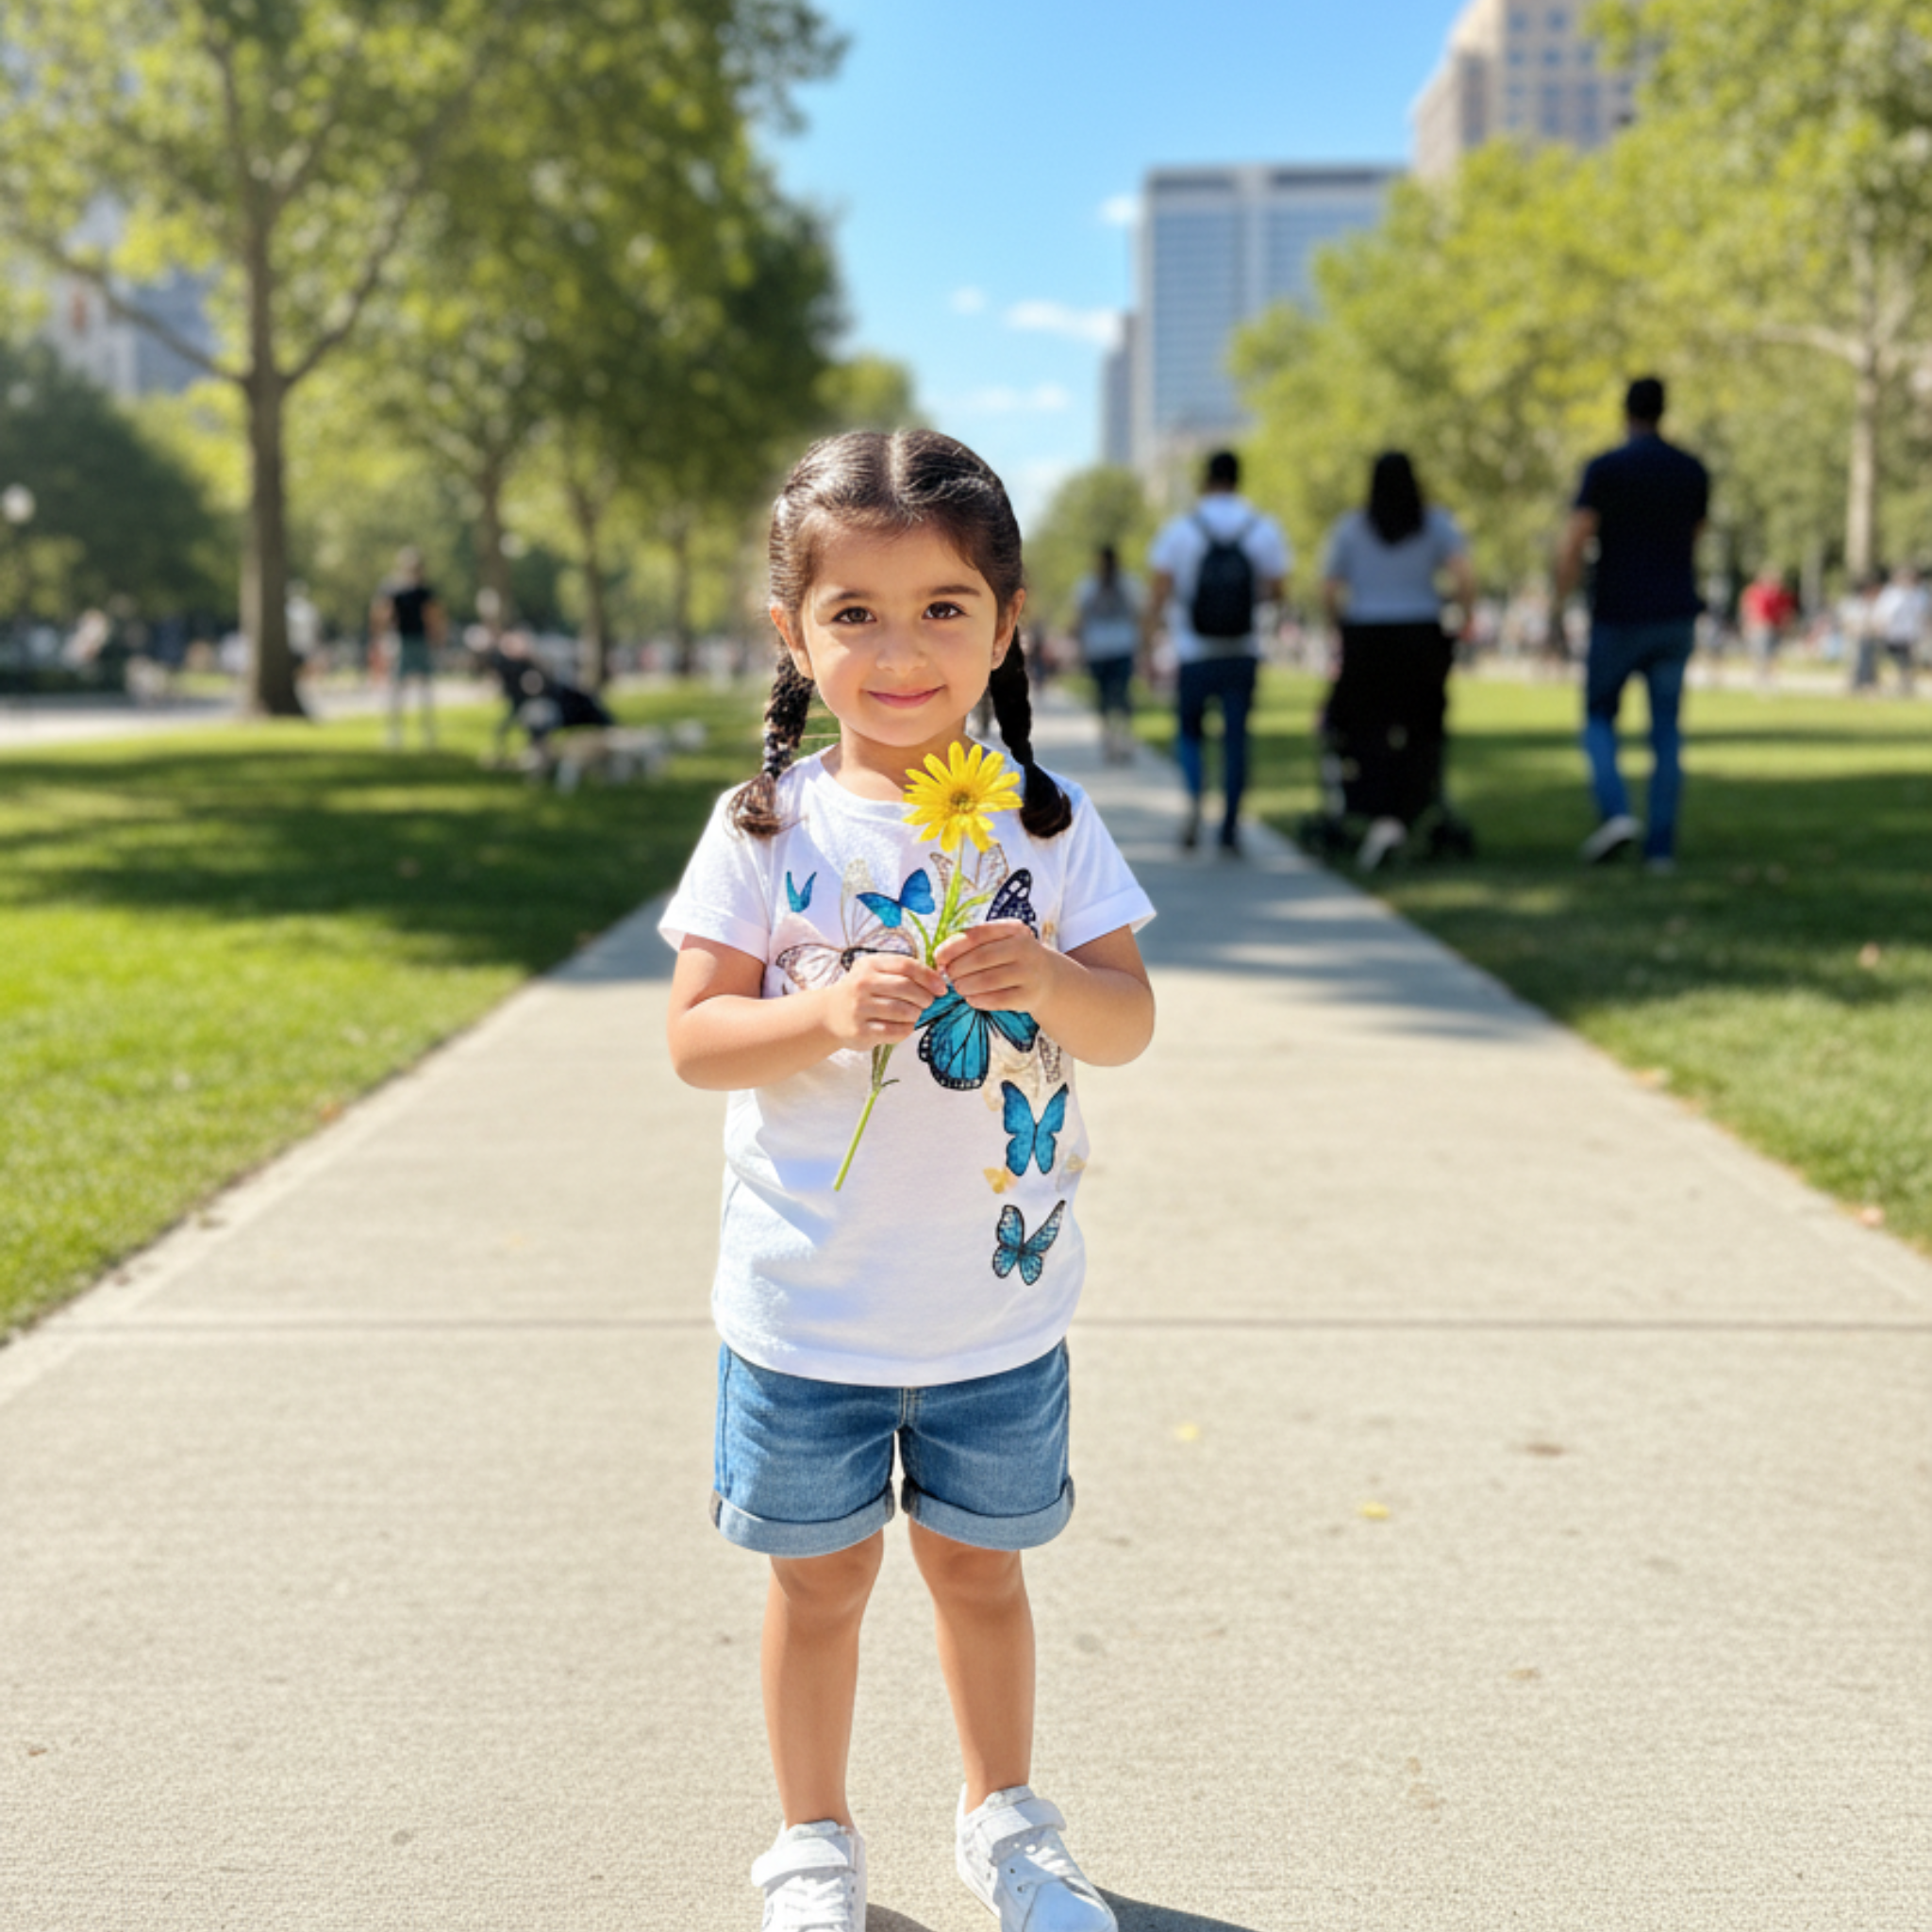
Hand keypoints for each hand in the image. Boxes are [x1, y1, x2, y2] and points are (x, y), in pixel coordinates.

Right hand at [824, 951, 947, 1046]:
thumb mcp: (875, 972)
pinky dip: (906, 1029)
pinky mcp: (860, 1030)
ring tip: (915, 1014)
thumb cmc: (861, 992)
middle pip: (906, 987)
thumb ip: (901, 972)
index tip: (941, 988)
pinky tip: (906, 1026)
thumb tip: (937, 981)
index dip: (928, 977)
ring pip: (902, 1011)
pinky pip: (893, 1031)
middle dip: (925, 997)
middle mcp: (862, 984)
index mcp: (870, 965)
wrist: (829, 1014)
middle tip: (929, 1003)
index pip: (906, 966)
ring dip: (916, 1014)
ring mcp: (859, 1008)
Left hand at [935, 919, 1061, 1013]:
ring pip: (987, 980)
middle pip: (980, 958)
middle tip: (949, 976)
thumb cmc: (1013, 958)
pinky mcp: (1029, 996)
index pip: (977, 934)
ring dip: (965, 986)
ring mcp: (1029, 973)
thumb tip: (940, 958)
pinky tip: (971, 999)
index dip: (953, 947)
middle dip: (958, 969)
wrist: (1048, 978)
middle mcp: (1024, 948)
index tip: (938, 958)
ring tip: (959, 988)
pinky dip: (978, 1000)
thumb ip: (973, 945)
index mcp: (1013, 929)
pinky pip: (997, 1000)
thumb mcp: (1000, 942)